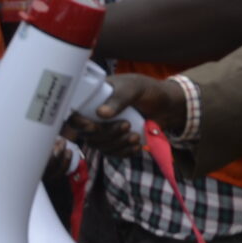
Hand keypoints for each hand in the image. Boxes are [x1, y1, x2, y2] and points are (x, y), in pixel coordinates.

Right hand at [66, 74, 185, 153]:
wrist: (167, 106)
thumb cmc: (148, 91)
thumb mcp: (134, 89)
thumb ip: (119, 99)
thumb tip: (100, 113)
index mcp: (94, 98)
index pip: (75, 114)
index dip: (78, 123)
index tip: (93, 126)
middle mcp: (95, 115)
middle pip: (88, 135)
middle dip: (108, 134)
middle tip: (127, 126)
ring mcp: (105, 130)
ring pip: (101, 146)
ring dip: (118, 145)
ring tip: (136, 136)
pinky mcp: (116, 141)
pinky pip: (113, 153)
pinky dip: (124, 152)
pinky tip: (137, 146)